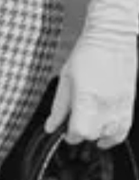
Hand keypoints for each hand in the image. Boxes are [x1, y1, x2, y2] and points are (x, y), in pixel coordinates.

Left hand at [45, 34, 136, 149]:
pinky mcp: (129, 108)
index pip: (79, 132)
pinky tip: (103, 130)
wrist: (112, 41)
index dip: (69, 134)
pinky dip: (112, 136)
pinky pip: (122, 132)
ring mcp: (120, 109)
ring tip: (88, 121)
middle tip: (74, 121)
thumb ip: (59, 106)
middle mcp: (106, 107)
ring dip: (96, 134)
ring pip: (108, 137)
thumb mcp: (65, 78)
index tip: (63, 130)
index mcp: (87, 98)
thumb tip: (50, 126)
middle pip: (92, 136)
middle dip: (80, 133)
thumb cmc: (87, 55)